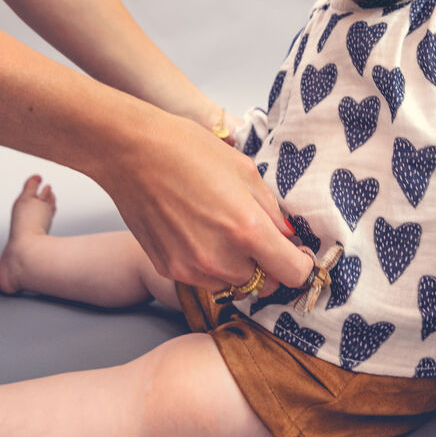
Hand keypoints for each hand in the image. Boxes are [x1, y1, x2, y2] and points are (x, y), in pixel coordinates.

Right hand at [98, 109, 312, 294]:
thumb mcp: (245, 170)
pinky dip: (212, 266)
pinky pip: (204, 279)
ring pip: (234, 285)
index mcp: (247, 229)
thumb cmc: (189, 151)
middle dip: (270, 266)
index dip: (301, 264)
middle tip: (262, 240)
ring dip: (240, 268)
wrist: (133, 153)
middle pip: (265, 283)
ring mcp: (192, 268)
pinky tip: (202, 234)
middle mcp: (221, 258)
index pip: (293, 273)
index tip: (298, 254)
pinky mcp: (169, 270)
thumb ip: (271, 209)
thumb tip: (287, 235)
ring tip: (227, 232)